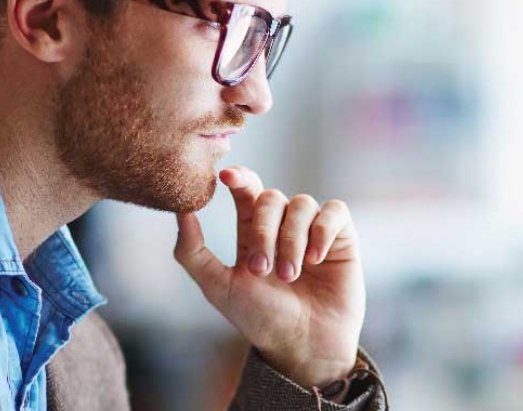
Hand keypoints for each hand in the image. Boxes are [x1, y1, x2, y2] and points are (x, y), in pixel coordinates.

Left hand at [173, 166, 365, 387]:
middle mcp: (283, 226)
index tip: (226, 177)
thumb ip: (192, 252)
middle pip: (271, 198)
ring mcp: (313, 230)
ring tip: (290, 276)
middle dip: (265, 232)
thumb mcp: (218, 288)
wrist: (303, 345)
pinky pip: (334, 212)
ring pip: (302, 204)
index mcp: (253, 232)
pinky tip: (316, 260)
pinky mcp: (341, 238)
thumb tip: (181, 211)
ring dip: (291, 240)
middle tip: (262, 270)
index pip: (246, 190)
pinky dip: (322, 231)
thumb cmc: (260, 320)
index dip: (238, 177)